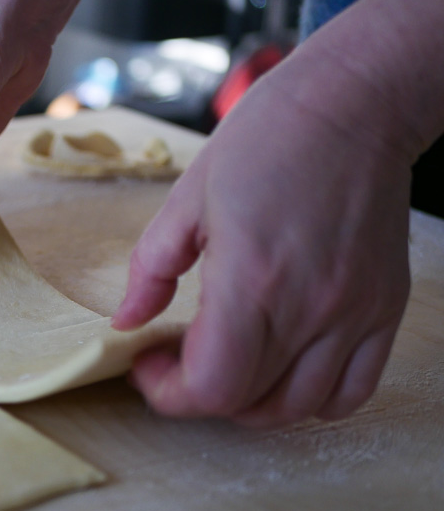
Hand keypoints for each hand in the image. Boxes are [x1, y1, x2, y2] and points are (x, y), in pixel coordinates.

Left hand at [112, 61, 412, 426]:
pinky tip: (281, 367)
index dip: (167, 391)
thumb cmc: (267, 139)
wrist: (355, 103)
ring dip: (248, 402)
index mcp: (251, 280)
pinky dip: (310, 398)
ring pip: (297, 407)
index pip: (211, 387)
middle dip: (195, 392)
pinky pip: (352, 391)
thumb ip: (150, 269)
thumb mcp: (186, 197)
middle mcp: (308, 308)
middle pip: (246, 402)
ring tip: (223, 364)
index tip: (145, 362)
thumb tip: (126, 322)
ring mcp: (353, 314)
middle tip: (173, 358)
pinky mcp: (384, 309)